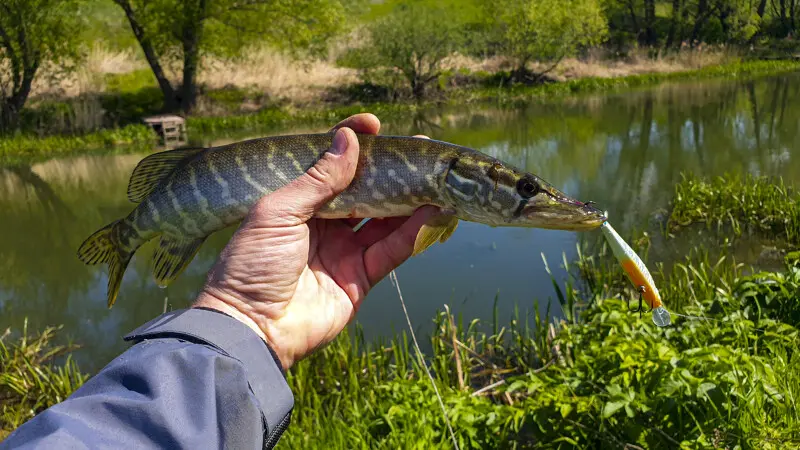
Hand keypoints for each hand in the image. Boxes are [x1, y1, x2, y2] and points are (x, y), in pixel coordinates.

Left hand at [193, 113, 439, 369]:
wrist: (251, 328)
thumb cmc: (252, 264)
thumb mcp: (278, 212)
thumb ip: (318, 179)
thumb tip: (349, 140)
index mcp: (296, 203)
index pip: (329, 165)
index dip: (352, 144)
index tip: (375, 126)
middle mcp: (323, 224)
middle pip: (364, 191)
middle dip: (389, 171)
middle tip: (419, 151)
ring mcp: (343, 251)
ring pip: (384, 219)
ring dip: (409, 200)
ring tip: (435, 178)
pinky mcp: (361, 278)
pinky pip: (392, 250)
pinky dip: (413, 232)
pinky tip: (433, 212)